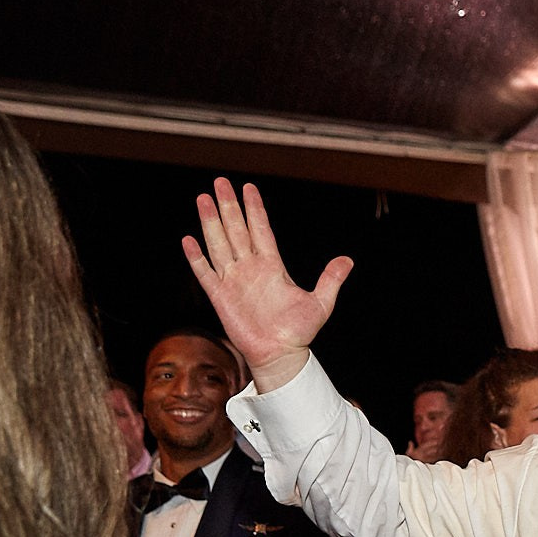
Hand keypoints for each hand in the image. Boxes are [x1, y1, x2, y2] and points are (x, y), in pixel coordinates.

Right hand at [181, 178, 352, 386]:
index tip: (248, 187)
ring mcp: (234, 280)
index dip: (254, 209)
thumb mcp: (321, 303)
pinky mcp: (221, 297)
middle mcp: (250, 268)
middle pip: (237, 230)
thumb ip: (331, 280)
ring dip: (211, 223)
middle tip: (220, 181)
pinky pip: (206, 273)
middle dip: (229, 206)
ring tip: (203, 199)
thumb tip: (348, 260)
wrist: (281, 355)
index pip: (261, 230)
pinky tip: (188, 240)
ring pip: (219, 244)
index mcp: (272, 266)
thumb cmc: (299, 332)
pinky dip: (197, 258)